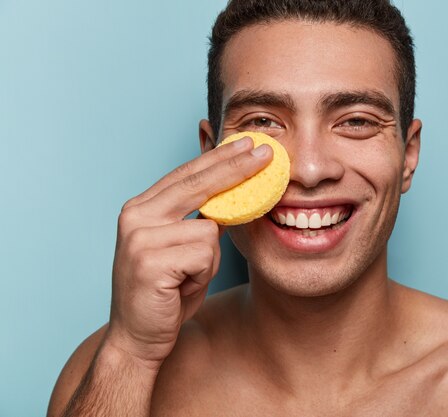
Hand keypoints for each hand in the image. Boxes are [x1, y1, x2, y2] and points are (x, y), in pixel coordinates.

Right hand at [104, 137, 271, 365]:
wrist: (138, 338)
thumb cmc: (167, 293)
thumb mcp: (185, 249)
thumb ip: (201, 221)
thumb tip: (236, 195)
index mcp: (142, 208)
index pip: (187, 174)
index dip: (219, 158)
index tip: (247, 144)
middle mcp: (136, 216)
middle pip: (197, 183)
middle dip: (236, 167)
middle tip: (266, 152)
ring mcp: (140, 237)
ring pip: (208, 229)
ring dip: (209, 259)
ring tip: (187, 278)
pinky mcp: (149, 261)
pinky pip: (204, 254)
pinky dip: (203, 273)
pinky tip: (181, 287)